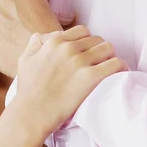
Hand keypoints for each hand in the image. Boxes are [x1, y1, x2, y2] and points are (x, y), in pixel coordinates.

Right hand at [14, 26, 128, 138]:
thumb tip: (48, 37)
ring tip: (110, 67)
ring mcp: (79, 62)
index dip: (87, 41)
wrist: (31, 114)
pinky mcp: (90, 78)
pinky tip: (121, 72)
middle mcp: (68, 48)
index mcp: (53, 41)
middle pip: (96, 39)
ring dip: (110, 56)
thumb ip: (36, 42)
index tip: (88, 52)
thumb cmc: (27, 90)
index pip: (82, 31)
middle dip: (99, 49)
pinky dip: (121, 66)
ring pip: (108, 48)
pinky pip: (115, 64)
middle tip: (100, 62)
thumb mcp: (25, 58)